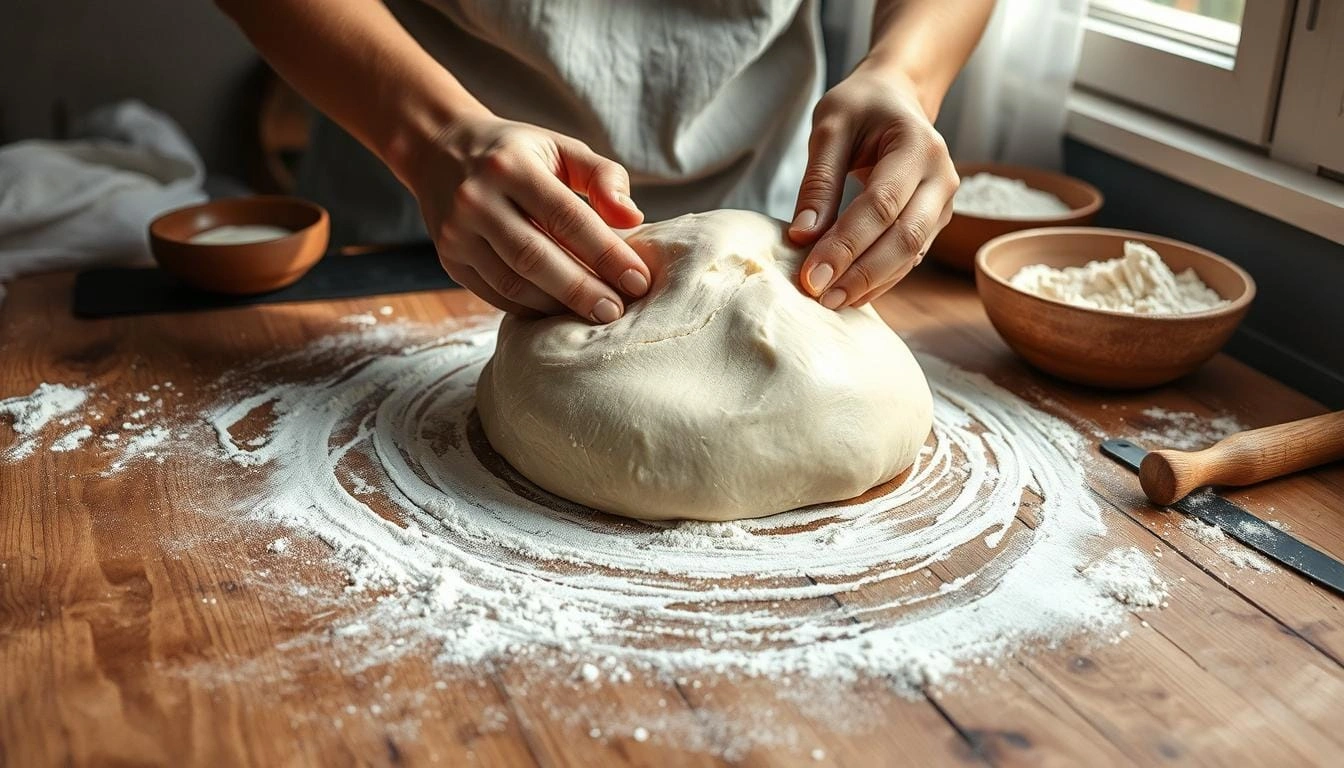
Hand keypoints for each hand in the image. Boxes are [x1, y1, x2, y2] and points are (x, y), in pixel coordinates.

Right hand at [409, 115, 650, 321]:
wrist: (439, 150)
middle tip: (617, 311)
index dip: (606, 253)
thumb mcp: (560, 148)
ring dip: (558, 307)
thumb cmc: (516, 153)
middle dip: (582, 290)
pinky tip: (561, 314)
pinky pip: (496, 295)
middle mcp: (476, 200)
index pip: (566, 217)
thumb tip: (633, 218)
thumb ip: (603, 176)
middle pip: (536, 257)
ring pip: (513, 283)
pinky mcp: (450, 261)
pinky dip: (532, 310)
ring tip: (594, 316)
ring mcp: (456, 234)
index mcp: (510, 166)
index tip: (638, 280)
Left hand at [789, 65, 958, 307]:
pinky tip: (849, 294)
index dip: (846, 244)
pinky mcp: (933, 222)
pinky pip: (909, 258)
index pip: (882, 205)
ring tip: (830, 302)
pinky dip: (880, 280)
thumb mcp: (829, 127)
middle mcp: (941, 177)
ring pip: (911, 254)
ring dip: (870, 283)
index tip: (810, 274)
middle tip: (820, 297)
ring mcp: (943, 203)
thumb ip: (818, 181)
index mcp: (917, 146)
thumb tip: (803, 235)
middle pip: (904, 237)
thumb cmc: (860, 107)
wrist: (896, 98)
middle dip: (860, 273)